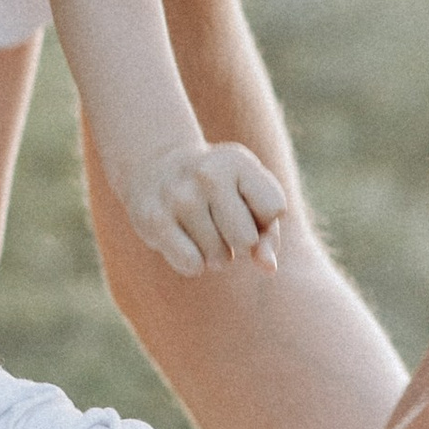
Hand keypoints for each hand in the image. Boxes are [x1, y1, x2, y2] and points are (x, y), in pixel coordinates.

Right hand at [113, 136, 287, 281]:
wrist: (157, 165)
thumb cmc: (217, 189)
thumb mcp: (249, 196)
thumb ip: (268, 233)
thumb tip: (268, 267)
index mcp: (237, 161)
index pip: (274, 209)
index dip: (264, 217)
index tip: (246, 202)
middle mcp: (207, 174)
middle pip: (246, 240)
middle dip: (240, 242)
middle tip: (221, 221)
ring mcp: (178, 197)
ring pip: (219, 258)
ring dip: (215, 254)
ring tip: (200, 228)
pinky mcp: (154, 220)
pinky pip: (192, 266)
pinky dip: (193, 264)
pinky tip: (184, 241)